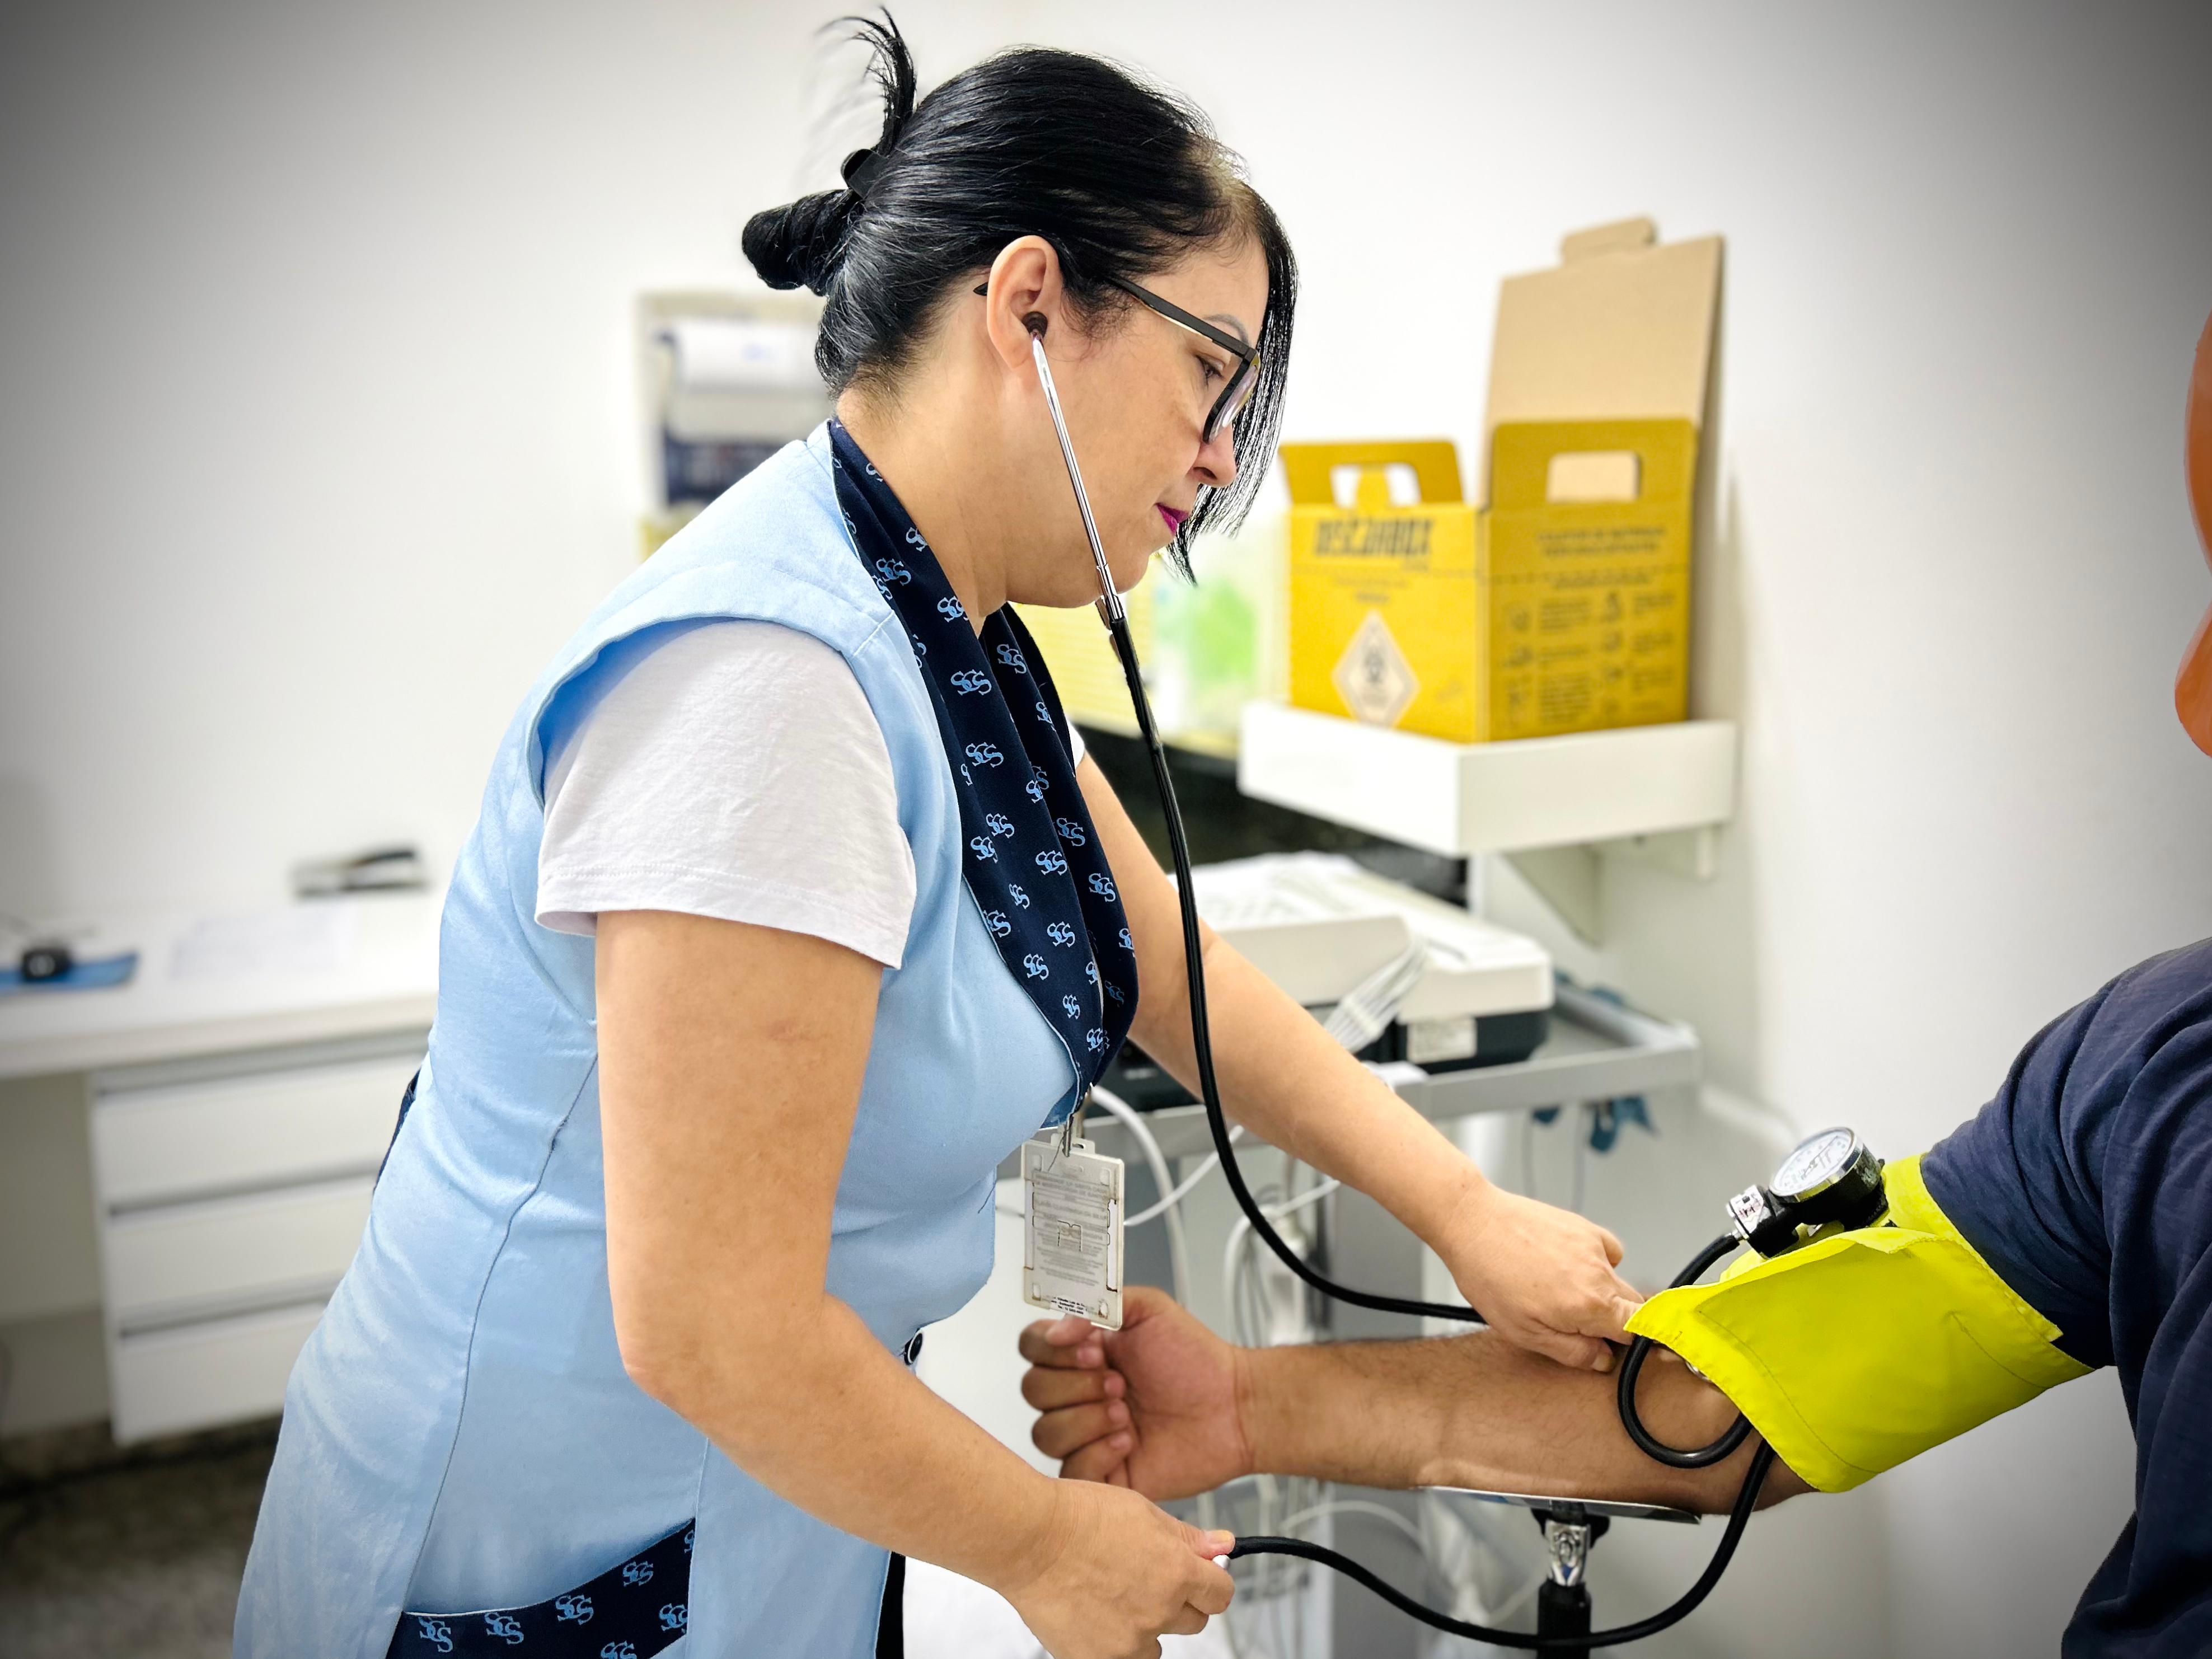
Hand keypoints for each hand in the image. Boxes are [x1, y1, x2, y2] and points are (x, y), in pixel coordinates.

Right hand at [994, 1474, 1234, 1658]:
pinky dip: (1113, 1643)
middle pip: (1193, 1621)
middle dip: (1177, 1602)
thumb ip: (1187, 1538)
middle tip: (1143, 1579)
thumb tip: (1224, 1546)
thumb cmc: (1079, 1517)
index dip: (1211, 1583)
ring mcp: (1129, 1641)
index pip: (1221, 1594)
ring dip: (1145, 1627)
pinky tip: (1092, 1613)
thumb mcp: (1143, 1512)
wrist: (1028, 1539)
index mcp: (1176, 1571)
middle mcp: (1159, 1610)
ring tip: (1111, 1596)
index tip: (1199, 1577)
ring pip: (1155, 1646)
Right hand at [1019, 1286, 1251, 1498]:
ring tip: (1126, 1413)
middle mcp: (1078, 1393)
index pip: (1032, 1346)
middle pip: (1033, 1390)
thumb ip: (1098, 1305)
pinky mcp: (1103, 1473)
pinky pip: (1071, 1471)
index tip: (1094, 1349)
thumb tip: (1057, 1328)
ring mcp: (1087, 1434)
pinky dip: (1096, 1454)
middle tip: (1119, 1382)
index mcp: (1082, 1353)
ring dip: (1086, 1420)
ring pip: (1045, 1433)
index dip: (1052, 1350)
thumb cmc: (1196, 1360)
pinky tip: (1128, 1441)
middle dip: (1076, 1385)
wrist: (1232, 1406)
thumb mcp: (1150, 1309)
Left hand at [1439, 1181, 1643, 1370]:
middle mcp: (1600, 1274)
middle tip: (1580, 1325)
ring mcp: (1594, 1246)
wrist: (1473, 1223)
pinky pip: (1607, 1253)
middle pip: (1634, 1306)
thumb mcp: (1525, 1333)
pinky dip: (1596, 1264)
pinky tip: (1565, 1267)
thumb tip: (1603, 1360)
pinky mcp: (1584, 1227)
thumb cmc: (1489, 1278)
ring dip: (1601, 1294)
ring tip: (1558, 1291)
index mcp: (1590, 1305)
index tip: (1640, 1348)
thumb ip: (1573, 1352)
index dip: (1644, 1342)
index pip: (1642, 1330)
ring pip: (1618, 1281)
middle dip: (1617, 1321)